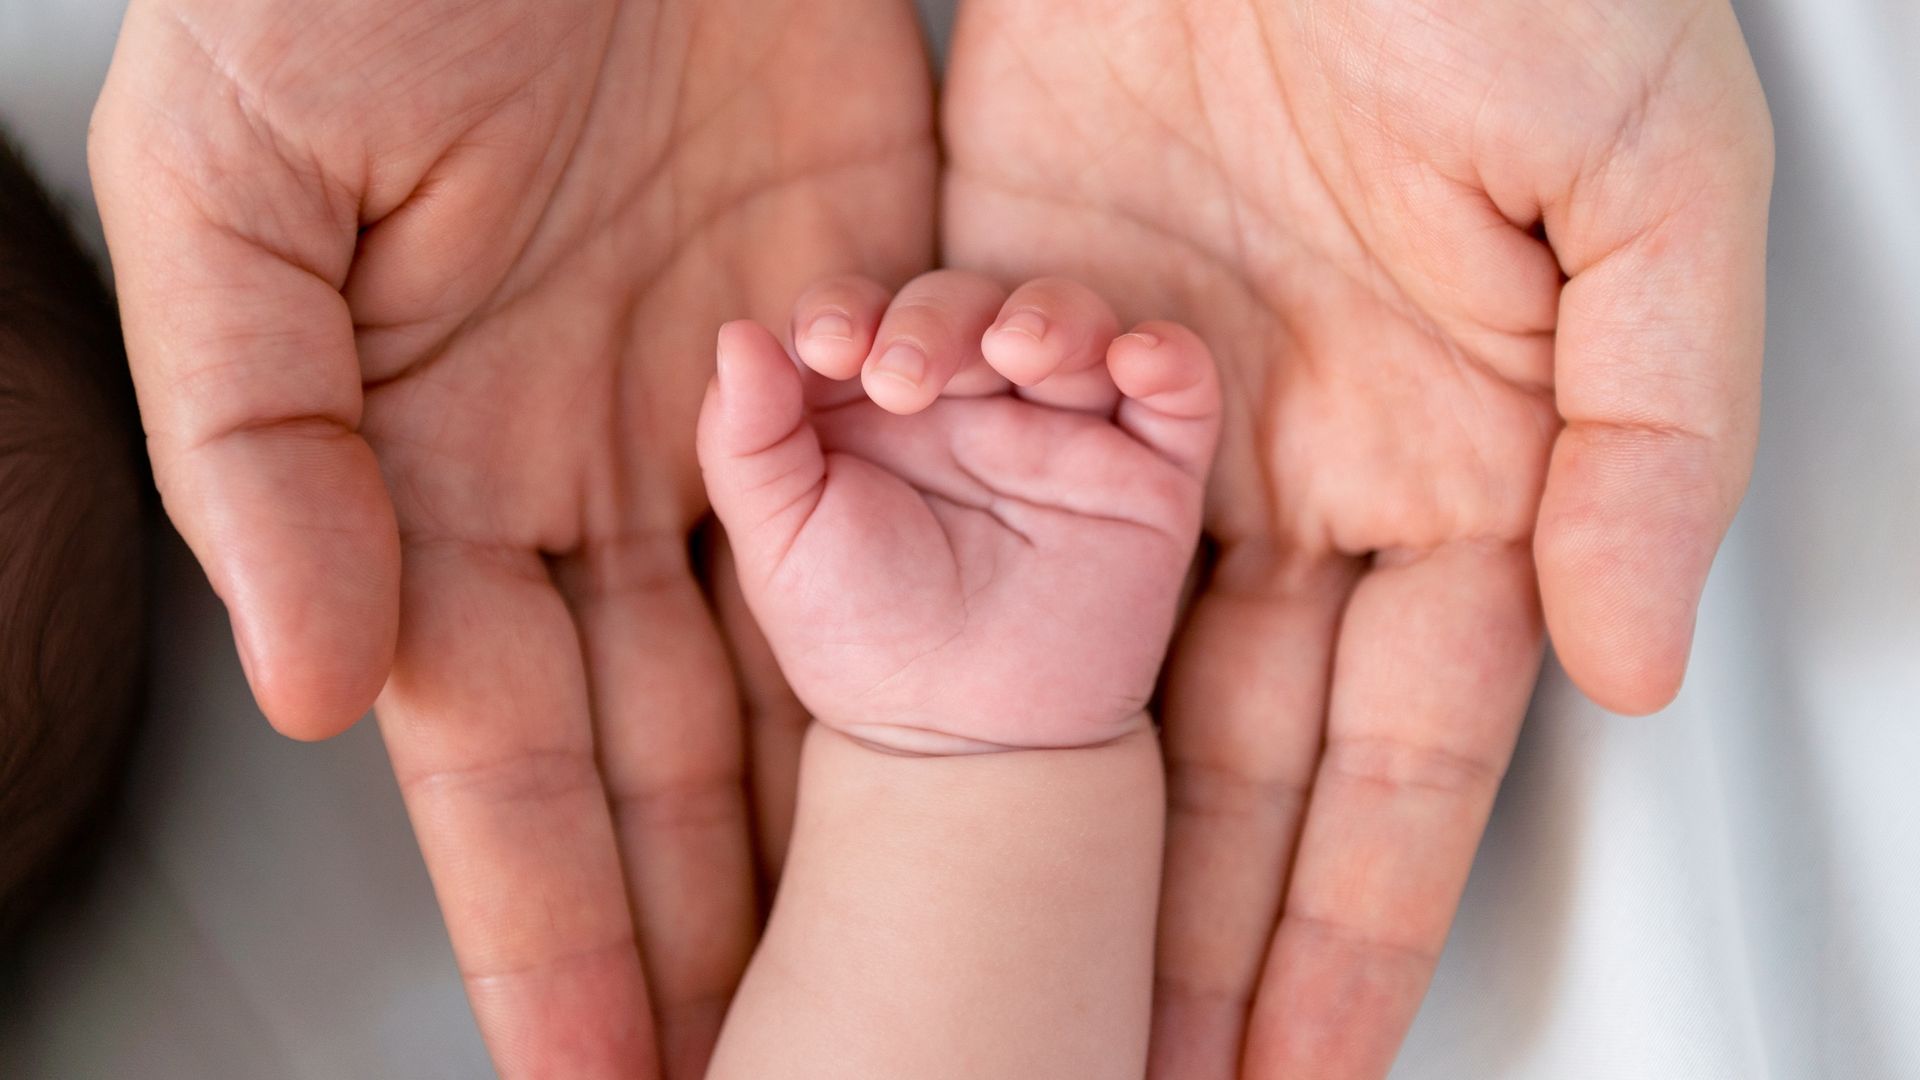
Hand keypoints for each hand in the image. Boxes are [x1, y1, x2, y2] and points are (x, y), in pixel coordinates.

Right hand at [88, 0, 932, 1074]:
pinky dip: (963, 605)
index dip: (542, 919)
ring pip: (807, 647)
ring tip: (902, 952)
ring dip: (842, 808)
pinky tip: (995, 736)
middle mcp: (600, 462)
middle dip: (707, 912)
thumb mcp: (233, 195)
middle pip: (666, 740)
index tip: (595, 1070)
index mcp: (434, 463)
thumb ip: (261, 447)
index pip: (500, 751)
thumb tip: (317, 694)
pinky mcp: (865, 304)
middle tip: (774, 1060)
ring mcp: (746, 395)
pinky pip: (920, 485)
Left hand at [699, 274, 1219, 752]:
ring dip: (1051, 314)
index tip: (827, 348)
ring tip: (1016, 352)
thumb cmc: (863, 640)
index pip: (867, 311)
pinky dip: (1166, 354)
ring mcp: (1066, 431)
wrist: (965, 741)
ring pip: (1074, 320)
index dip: (847, 307)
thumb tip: (739, 334)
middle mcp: (973, 402)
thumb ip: (747, 441)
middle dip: (933, 319)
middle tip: (902, 382)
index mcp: (877, 405)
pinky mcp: (1149, 474)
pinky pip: (1181, 386)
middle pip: (965, 301)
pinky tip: (1131, 361)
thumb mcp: (780, 544)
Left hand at [941, 0, 1771, 1074]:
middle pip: (1219, 745)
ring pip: (1077, 641)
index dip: (1344, 922)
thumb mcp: (1647, 191)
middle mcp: (1288, 456)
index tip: (1291, 1056)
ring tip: (959, 926)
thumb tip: (1634, 661)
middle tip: (1110, 1057)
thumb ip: (1653, 437)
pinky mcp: (1018, 298)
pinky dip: (906, 549)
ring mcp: (1143, 393)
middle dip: (1169, 914)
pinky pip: (958, 467)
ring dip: (1021, 781)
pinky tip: (860, 677)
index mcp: (1454, 461)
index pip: (1393, 756)